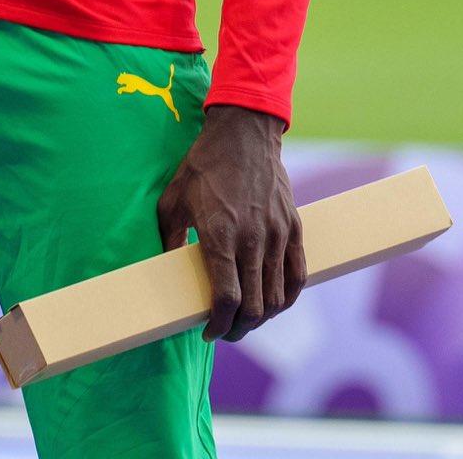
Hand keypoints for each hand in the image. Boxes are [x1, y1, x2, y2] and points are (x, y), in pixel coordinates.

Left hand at [157, 103, 304, 342]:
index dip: (218, 324)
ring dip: (263, 317)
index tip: (207, 331)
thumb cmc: (203, 164)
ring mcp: (277, 234)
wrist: (243, 131)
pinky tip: (274, 302)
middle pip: (255, 307)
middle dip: (239, 329)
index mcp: (220, 234)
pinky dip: (288, 297)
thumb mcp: (174, 198)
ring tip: (246, 318)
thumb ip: (169, 237)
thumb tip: (164, 269)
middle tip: (225, 330)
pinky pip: (298, 276)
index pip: (227, 298)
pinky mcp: (293, 227)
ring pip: (278, 298)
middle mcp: (252, 239)